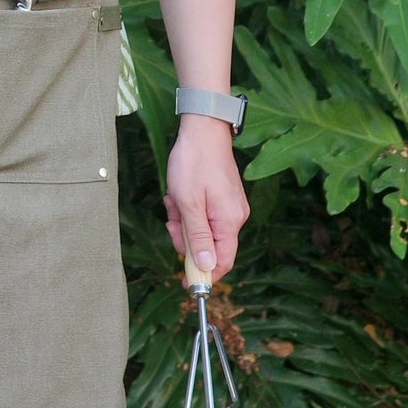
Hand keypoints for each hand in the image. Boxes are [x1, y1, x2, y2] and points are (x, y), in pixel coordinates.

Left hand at [163, 115, 248, 281]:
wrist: (202, 128)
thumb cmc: (194, 162)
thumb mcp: (188, 203)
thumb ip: (197, 237)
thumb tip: (208, 266)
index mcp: (230, 221)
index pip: (222, 261)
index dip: (204, 273)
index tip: (184, 279)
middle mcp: (235, 216)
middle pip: (210, 245)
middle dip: (185, 237)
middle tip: (172, 220)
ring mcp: (230, 206)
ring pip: (203, 228)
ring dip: (184, 220)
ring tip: (174, 200)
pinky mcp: (223, 197)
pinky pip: (204, 214)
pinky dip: (189, 209)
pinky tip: (179, 194)